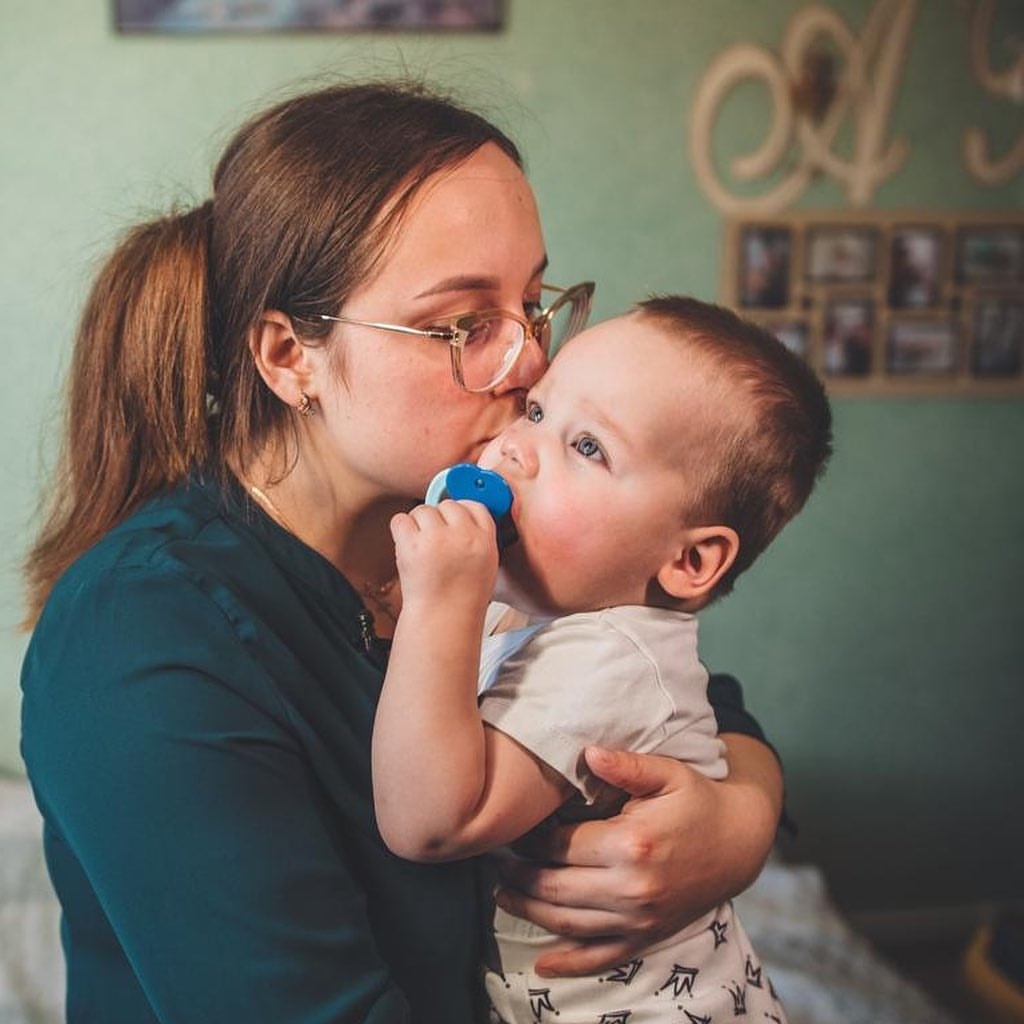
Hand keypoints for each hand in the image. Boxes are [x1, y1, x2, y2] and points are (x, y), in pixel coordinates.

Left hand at [390, 500, 497, 610]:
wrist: (441, 620)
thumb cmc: (462, 598)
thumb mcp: (486, 565)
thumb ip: (478, 538)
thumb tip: (461, 516)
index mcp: (484, 539)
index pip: (474, 505)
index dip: (461, 511)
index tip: (452, 519)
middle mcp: (462, 535)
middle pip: (447, 505)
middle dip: (439, 519)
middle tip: (434, 540)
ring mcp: (436, 538)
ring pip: (423, 510)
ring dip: (419, 524)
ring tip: (421, 547)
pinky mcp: (412, 544)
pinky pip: (401, 519)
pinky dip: (401, 530)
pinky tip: (407, 546)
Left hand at [493, 737, 781, 976]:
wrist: (740, 842)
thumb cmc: (698, 801)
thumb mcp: (668, 773)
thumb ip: (626, 765)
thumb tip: (587, 753)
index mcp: (631, 843)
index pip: (560, 845)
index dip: (530, 838)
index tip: (513, 829)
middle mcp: (631, 888)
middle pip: (556, 888)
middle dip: (520, 875)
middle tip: (495, 862)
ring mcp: (638, 919)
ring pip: (568, 923)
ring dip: (529, 911)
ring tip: (502, 893)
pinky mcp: (646, 937)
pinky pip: (600, 956)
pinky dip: (569, 963)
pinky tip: (542, 964)